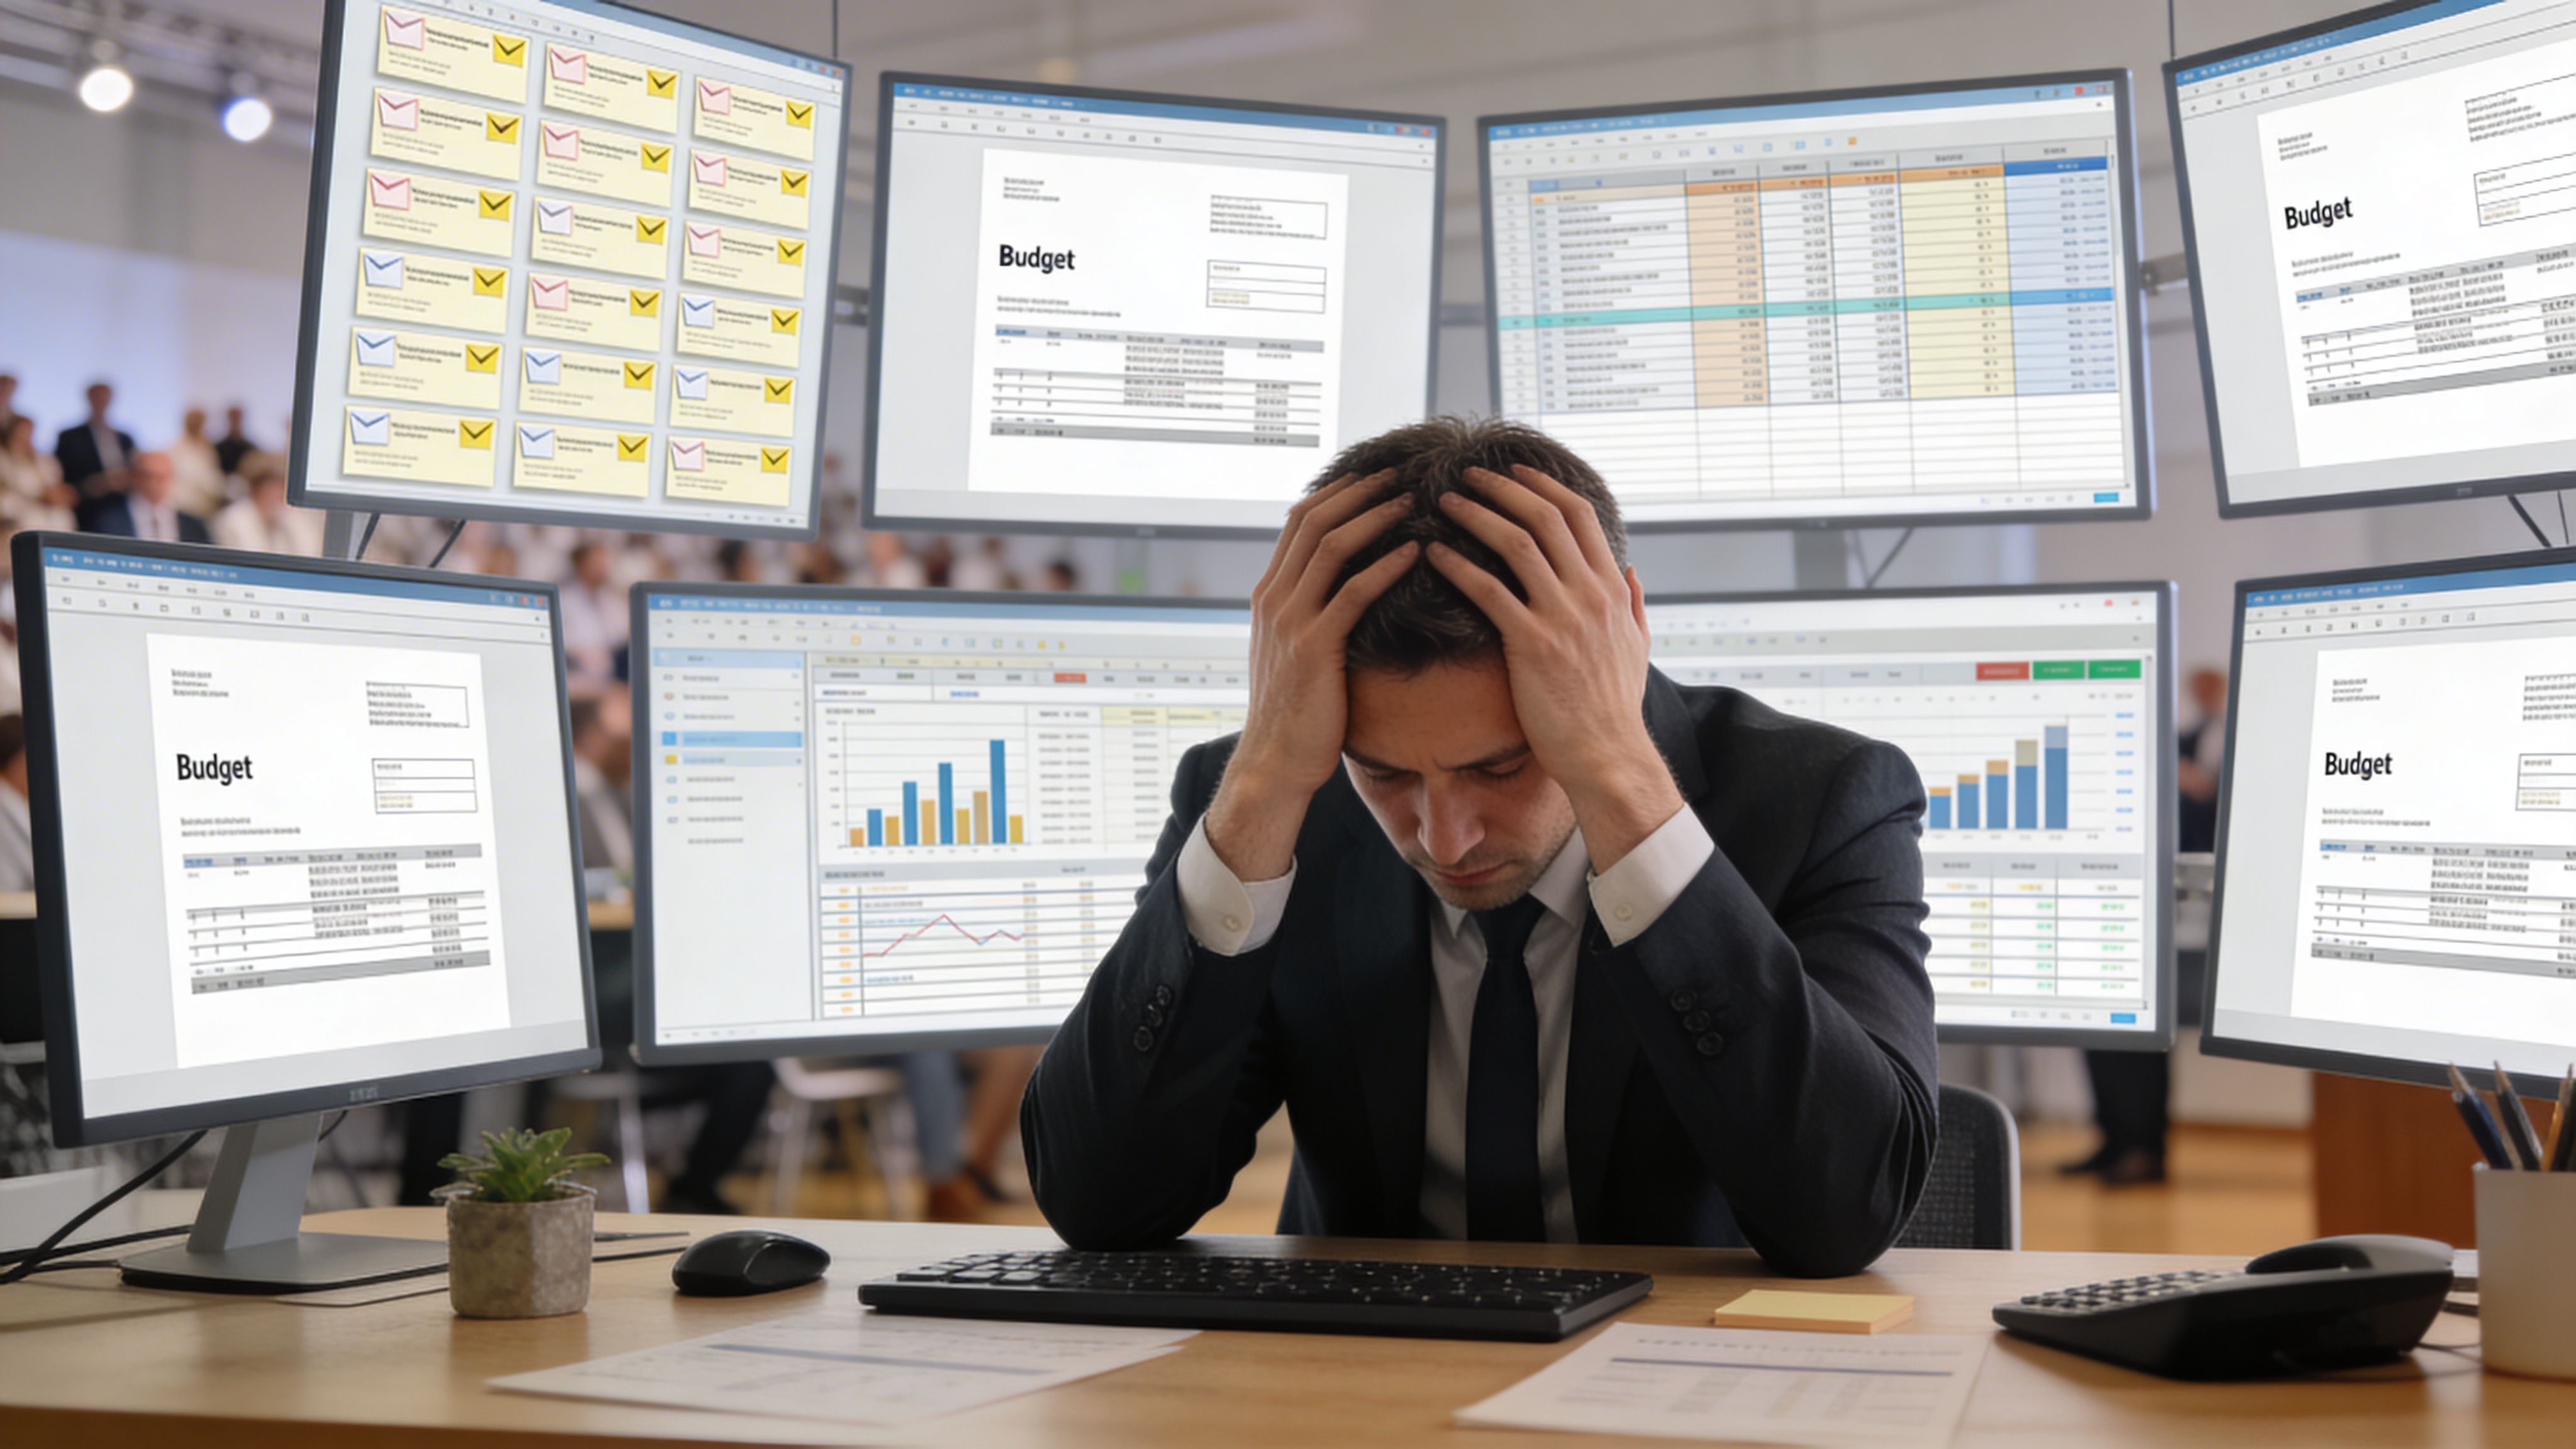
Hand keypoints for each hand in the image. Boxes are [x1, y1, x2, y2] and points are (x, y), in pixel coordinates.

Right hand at [1204, 473, 1416, 879]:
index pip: (1301, 519)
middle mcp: (1274, 598)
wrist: (1274, 762)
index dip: (1341, 490)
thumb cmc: (1297, 712)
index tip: (1379, 473)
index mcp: (1269, 593)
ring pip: (1331, 546)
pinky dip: (1385, 566)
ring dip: (1375, 517)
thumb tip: (1345, 587)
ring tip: (1414, 499)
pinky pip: (1352, 593)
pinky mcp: (1313, 648)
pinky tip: (1415, 551)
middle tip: (1402, 471)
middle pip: (1314, 520)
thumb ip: (1311, 614)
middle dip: (1360, 489)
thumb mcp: (1294, 651)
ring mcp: (1290, 621)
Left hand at [1426, 466, 1682, 868]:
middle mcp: (1590, 594)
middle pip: (1545, 516)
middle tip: (1468, 474)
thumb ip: (1634, 604)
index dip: (1543, 485)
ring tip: (1445, 501)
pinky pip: (1489, 591)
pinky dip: (1458, 565)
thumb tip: (1632, 570)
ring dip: (1476, 514)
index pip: (1579, 515)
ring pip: (1516, 543)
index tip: (1514, 471)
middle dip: (1503, 487)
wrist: (1607, 755)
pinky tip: (1432, 554)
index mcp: (1611, 588)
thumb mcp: (1638, 647)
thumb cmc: (1615, 708)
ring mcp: (1563, 617)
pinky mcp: (1533, 645)